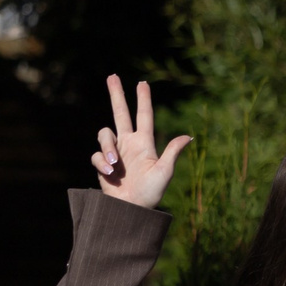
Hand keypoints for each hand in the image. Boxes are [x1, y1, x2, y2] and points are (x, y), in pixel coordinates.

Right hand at [91, 75, 189, 208]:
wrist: (132, 209)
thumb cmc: (151, 193)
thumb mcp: (164, 172)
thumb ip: (172, 153)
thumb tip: (188, 137)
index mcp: (145, 143)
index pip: (144, 116)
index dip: (143, 100)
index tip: (142, 83)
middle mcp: (128, 144)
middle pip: (120, 113)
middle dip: (116, 94)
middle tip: (112, 76)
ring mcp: (115, 153)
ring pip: (104, 134)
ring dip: (107, 147)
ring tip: (115, 166)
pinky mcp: (103, 164)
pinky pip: (97, 156)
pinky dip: (102, 163)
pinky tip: (111, 175)